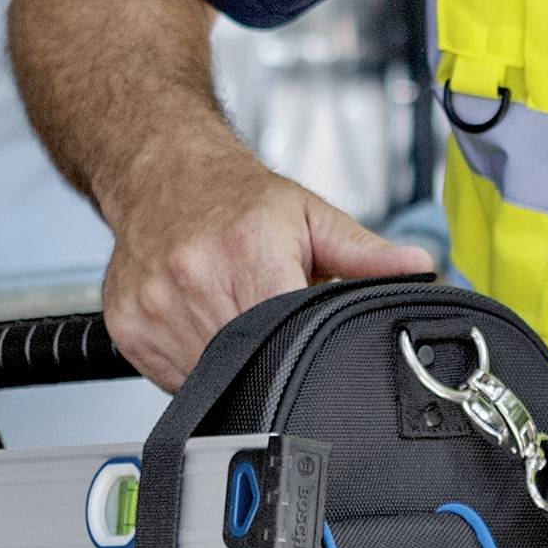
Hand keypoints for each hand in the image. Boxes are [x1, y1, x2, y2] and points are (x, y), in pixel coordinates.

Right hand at [95, 149, 427, 386]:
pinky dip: (193, 363)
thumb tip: (419, 268)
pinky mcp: (129, 327)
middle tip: (272, 326)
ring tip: (233, 315)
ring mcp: (156, 306)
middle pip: (249, 361)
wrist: (160, 171)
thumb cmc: (235, 197)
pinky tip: (202, 324)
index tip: (310, 353)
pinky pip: (171, 376)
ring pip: (208, 377)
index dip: (304, 353)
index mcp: (249, 252)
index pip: (285, 334)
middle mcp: (195, 278)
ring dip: (230, 362)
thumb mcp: (309, 215)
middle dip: (270, 354)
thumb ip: (365, 253)